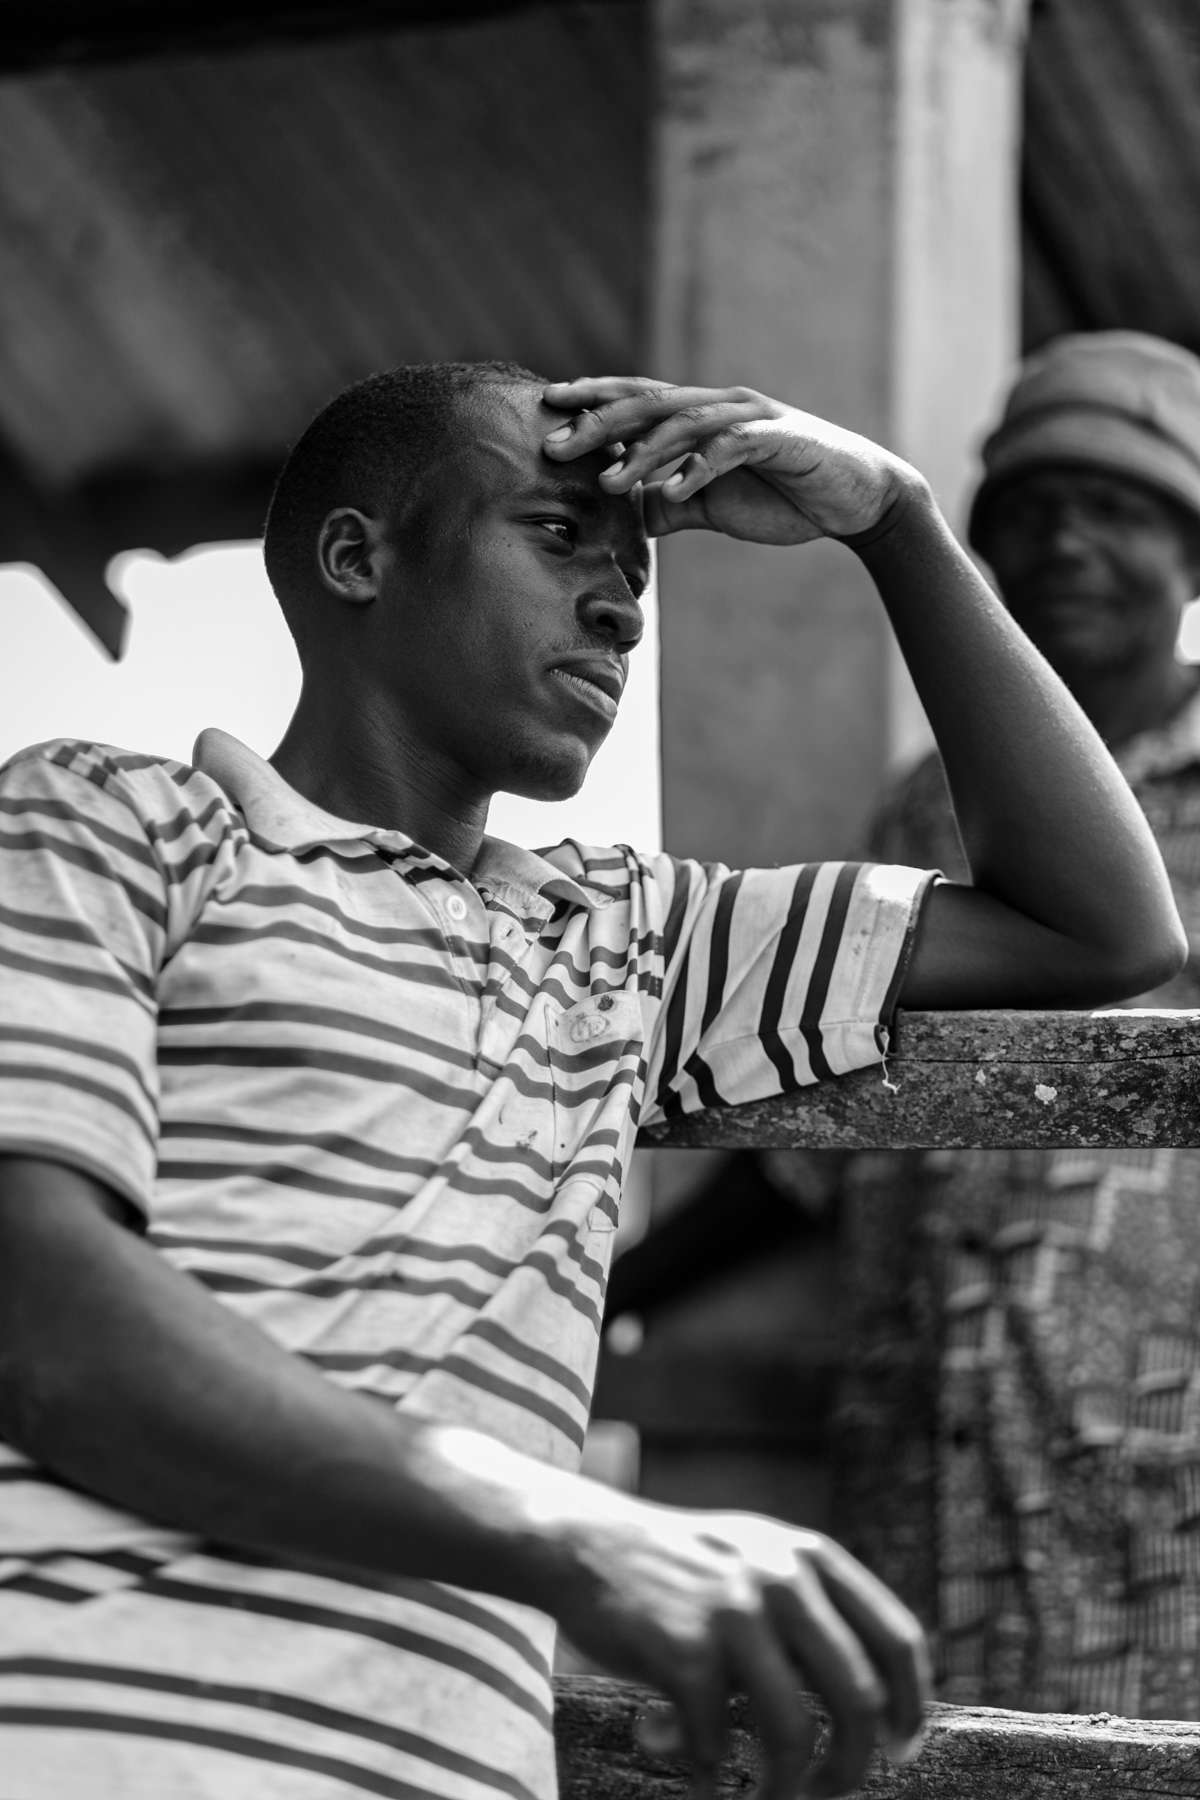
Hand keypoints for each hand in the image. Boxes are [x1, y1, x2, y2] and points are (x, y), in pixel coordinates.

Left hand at [542, 376, 919, 544]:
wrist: (855, 500)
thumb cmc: (784, 496)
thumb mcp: (713, 506)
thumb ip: (670, 505)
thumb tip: (625, 516)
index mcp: (701, 416)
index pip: (637, 400)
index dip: (593, 400)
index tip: (547, 410)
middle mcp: (720, 405)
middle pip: (648, 403)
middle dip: (599, 422)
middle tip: (556, 444)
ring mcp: (750, 417)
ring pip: (683, 423)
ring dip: (642, 452)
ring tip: (607, 480)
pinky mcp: (779, 438)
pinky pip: (731, 448)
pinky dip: (700, 467)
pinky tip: (675, 490)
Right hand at [547, 1491, 928, 1799]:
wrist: (584, 1543)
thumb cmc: (680, 1571)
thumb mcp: (759, 1559)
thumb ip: (812, 1609)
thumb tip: (876, 1703)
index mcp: (811, 1556)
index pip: (896, 1639)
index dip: (910, 1708)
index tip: (900, 1753)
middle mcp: (781, 1578)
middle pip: (856, 1697)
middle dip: (850, 1766)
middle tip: (829, 1793)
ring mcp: (732, 1612)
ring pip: (792, 1733)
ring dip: (785, 1788)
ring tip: (766, 1799)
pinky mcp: (682, 1649)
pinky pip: (715, 1742)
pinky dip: (706, 1774)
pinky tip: (687, 1767)